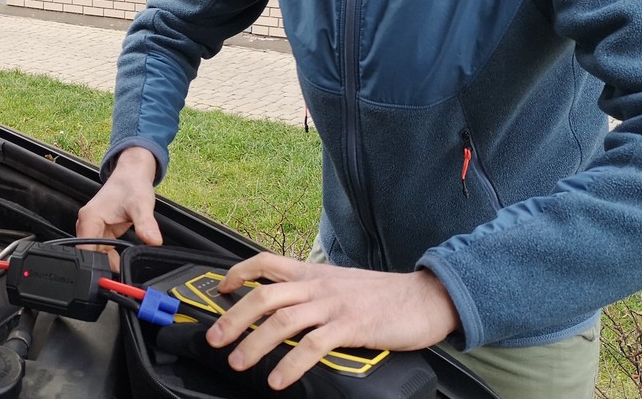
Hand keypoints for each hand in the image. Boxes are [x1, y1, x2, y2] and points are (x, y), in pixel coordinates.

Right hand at [76, 147, 163, 260]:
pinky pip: (104, 251)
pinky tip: (125, 251)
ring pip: (97, 255)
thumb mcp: (141, 205)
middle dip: (106, 264)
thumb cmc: (132, 185)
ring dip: (111, 260)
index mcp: (90, 218)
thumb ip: (146, 225)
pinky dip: (114, 255)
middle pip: (90, 256)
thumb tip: (153, 241)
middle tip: (125, 264)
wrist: (132, 175)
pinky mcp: (100, 232)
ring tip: (127, 256)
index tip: (115, 269)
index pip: (85, 252)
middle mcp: (87, 224)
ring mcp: (92, 229)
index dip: (97, 265)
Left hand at [204, 253, 458, 390]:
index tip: (221, 289)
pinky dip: (292, 363)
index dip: (239, 273)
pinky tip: (279, 379)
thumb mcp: (341, 285)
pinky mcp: (352, 326)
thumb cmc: (383, 296)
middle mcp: (318, 286)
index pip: (267, 262)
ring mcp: (334, 305)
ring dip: (255, 343)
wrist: (426, 298)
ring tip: (238, 363)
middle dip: (234, 317)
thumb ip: (313, 293)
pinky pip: (314, 345)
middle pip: (265, 295)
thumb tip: (285, 309)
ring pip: (283, 319)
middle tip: (215, 339)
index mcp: (314, 273)